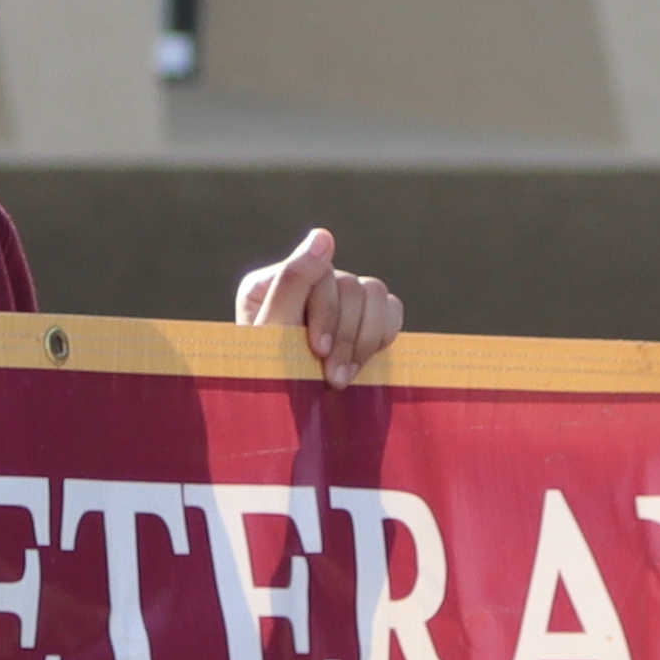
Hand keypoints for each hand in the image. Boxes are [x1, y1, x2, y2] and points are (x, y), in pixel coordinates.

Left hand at [233, 228, 403, 383]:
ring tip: (345, 377)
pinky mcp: (362, 319)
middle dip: (346, 336)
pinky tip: (362, 364)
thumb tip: (323, 236)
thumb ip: (292, 283)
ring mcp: (338, 300)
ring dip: (365, 338)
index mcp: (275, 282)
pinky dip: (383, 334)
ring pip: (375, 293)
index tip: (318, 352)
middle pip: (352, 285)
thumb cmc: (267, 380)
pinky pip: (391, 308)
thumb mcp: (272, 333)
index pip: (320, 274)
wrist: (281, 423)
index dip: (326, 312)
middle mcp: (308, 284)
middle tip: (334, 379)